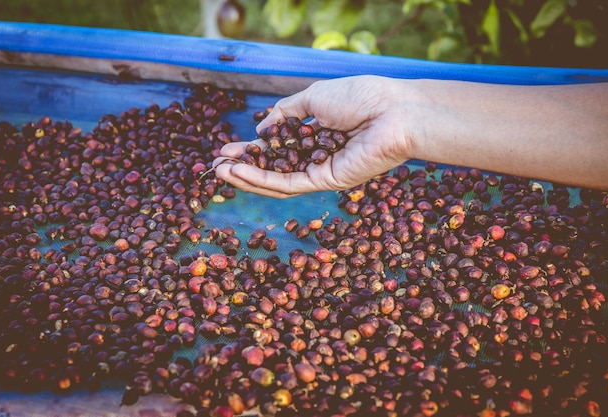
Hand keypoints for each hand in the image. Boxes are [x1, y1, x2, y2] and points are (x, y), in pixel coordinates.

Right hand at [213, 75, 417, 197]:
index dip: (250, 150)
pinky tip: (239, 172)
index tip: (226, 149)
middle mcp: (317, 155)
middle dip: (243, 168)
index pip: (277, 147)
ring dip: (247, 178)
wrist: (392, 111)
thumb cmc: (360, 97)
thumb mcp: (313, 97)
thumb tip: (262, 130)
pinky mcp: (327, 181)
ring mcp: (322, 171)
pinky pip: (289, 184)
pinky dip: (262, 180)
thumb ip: (286, 113)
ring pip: (277, 181)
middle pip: (274, 168)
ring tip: (220, 173)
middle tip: (215, 167)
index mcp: (316, 133)